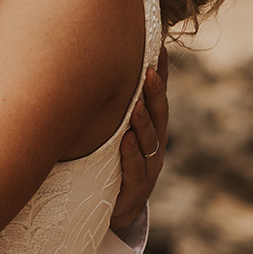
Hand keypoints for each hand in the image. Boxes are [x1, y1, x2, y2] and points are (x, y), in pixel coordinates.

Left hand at [109, 44, 168, 233]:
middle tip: (149, 70)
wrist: (117, 207)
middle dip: (154, 91)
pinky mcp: (138, 186)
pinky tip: (126, 139)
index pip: (158, 95)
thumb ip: (110, 104)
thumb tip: (91, 65)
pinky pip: (136, 168)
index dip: (161, 72)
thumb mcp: (114, 130)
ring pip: (150, 139)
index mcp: (151, 125)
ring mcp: (150, 164)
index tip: (158, 46)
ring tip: (137, 104)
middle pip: (159, 112)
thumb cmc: (113, 160)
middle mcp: (155, 142)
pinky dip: (131, 153)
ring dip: (144, 120)